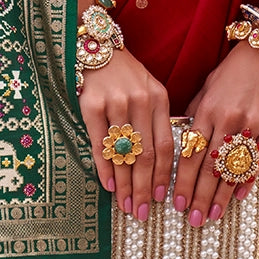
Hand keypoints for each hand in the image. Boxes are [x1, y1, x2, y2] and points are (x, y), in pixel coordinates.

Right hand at [78, 47, 173, 222]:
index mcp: (159, 98)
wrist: (95, 45)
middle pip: (146, 155)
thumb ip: (156, 120)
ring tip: (125, 206)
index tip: (160, 199)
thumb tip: (158, 165)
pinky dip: (104, 168)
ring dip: (124, 185)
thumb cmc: (124, 73)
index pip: (166, 146)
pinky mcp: (92, 105)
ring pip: (124, 154)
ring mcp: (116, 103)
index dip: (163, 176)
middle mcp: (140, 101)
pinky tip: (107, 185)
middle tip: (142, 212)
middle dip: (144, 188)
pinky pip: (99, 144)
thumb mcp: (149, 89)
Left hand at [174, 41, 258, 225]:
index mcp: (208, 109)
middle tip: (192, 220)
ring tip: (212, 215)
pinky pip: (256, 160)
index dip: (182, 182)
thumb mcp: (209, 84)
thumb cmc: (236, 67)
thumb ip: (196, 111)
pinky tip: (237, 197)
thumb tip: (184, 137)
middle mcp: (228, 121)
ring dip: (221, 196)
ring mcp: (252, 126)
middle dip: (198, 197)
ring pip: (232, 169)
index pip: (190, 154)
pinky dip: (246, 180)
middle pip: (209, 168)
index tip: (175, 203)